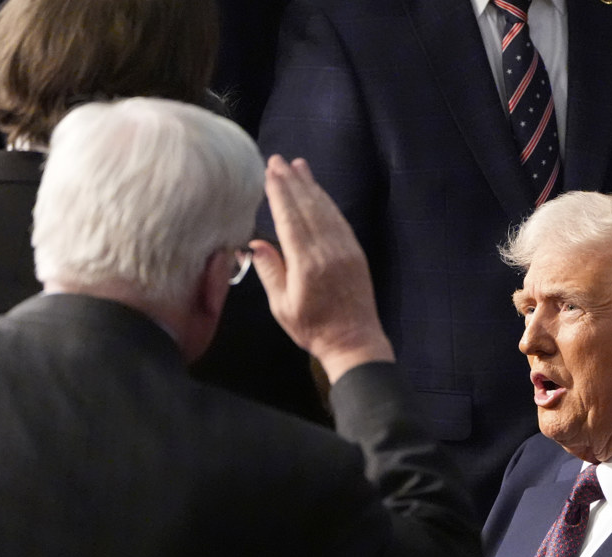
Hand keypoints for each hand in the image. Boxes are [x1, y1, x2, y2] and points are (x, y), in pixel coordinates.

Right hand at [252, 155, 392, 380]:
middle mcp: (328, 251)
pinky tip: (318, 193)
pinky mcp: (356, 253)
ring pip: (326, 210)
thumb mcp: (282, 306)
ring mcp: (345, 250)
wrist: (355, 342)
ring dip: (312, 186)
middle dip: (293, 181)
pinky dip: (327, 203)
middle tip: (279, 159)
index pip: (290, 219)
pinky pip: (339, 220)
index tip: (270, 172)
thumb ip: (270, 271)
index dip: (280, 194)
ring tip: (299, 165)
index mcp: (307, 264)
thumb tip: (256, 242)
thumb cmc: (314, 329)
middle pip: (308, 207)